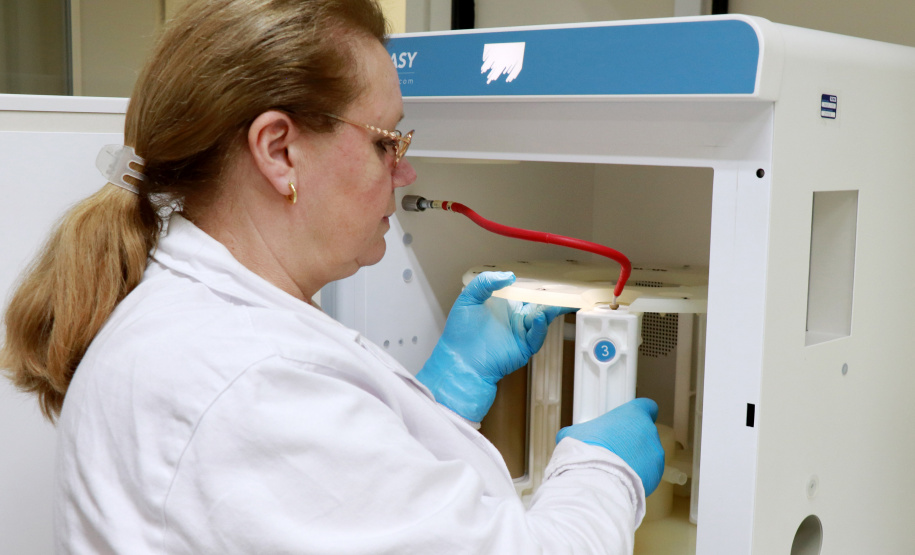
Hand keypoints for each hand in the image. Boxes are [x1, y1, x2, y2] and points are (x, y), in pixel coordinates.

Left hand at [416, 271, 572, 421]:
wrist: (459, 360)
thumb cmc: (460, 332)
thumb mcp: (469, 298)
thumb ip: (485, 282)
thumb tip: (509, 275)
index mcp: (504, 304)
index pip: (524, 291)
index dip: (536, 285)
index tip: (549, 277)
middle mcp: (515, 317)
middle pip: (539, 304)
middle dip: (554, 297)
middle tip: (567, 289)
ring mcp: (520, 333)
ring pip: (542, 318)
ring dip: (552, 310)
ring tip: (560, 301)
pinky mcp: (523, 348)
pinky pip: (536, 336)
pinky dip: (540, 327)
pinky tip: (540, 317)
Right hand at [556, 398, 664, 495]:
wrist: (597, 479)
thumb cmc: (588, 450)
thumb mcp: (575, 433)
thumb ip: (579, 431)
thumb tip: (566, 436)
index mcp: (633, 414)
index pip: (647, 406)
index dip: (640, 412)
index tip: (631, 419)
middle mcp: (649, 431)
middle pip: (644, 432)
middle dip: (631, 440)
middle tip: (613, 448)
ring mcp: (655, 454)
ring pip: (647, 454)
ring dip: (635, 459)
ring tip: (615, 467)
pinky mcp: (656, 475)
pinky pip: (647, 473)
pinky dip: (637, 476)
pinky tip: (620, 479)